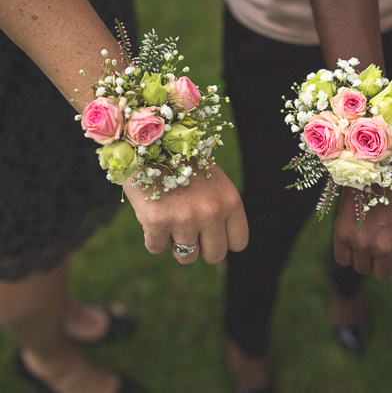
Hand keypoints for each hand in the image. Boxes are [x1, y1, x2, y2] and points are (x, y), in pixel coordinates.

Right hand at [123, 164, 248, 264]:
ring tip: (170, 218)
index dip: (223, 240)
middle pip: (214, 255)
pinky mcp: (157, 221)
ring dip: (175, 243)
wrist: (145, 142)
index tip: (211, 233)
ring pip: (186, 257)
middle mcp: (212, 212)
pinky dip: (152, 236)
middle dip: (201, 248)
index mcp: (231, 201)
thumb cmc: (181, 162)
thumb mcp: (213, 181)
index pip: (238, 242)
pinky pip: (156, 248)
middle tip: (188, 230)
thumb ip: (220, 209)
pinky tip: (152, 213)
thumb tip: (218, 245)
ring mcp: (185, 218)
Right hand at [333, 171, 391, 281]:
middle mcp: (388, 248)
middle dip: (381, 263)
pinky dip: (346, 251)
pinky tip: (352, 232)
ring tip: (366, 231)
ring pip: (362, 269)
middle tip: (379, 241)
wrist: (374, 163)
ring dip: (363, 256)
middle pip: (382, 276)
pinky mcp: (343, 235)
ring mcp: (364, 243)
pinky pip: (343, 260)